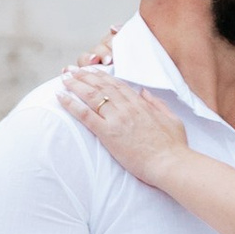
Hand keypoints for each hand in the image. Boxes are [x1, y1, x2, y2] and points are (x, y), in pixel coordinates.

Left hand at [56, 63, 189, 185]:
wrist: (170, 163)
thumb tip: (144, 92)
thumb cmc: (174, 146)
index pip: (117, 85)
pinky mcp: (108, 133)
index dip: (102, 76)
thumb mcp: (171, 119)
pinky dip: (71, 104)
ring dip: (75, 84)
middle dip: (84, 76)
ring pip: (91, 95)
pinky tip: (60, 96)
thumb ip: (157, 104)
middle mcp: (127, 107)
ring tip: (63, 78)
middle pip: (101, 86)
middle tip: (71, 70)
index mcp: (141, 104)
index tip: (91, 71)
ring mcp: (117, 119)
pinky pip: (85, 115)